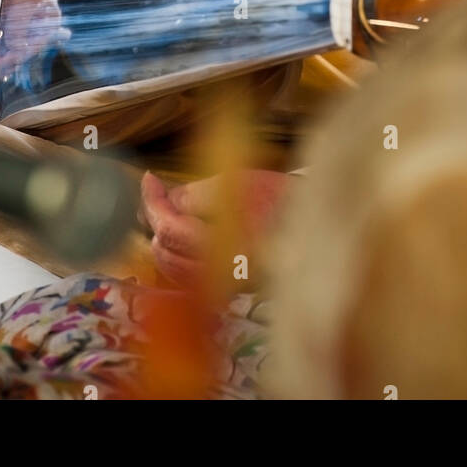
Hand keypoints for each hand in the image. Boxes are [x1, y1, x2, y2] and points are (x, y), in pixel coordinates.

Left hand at [139, 168, 292, 285]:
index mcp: (225, 246)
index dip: (153, 200)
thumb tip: (171, 200)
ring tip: (171, 211)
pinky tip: (185, 234)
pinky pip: (188, 276)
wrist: (317, 228)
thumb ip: (199, 195)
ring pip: (173, 267)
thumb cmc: (282, 200)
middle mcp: (221, 273)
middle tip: (161, 193)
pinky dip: (178, 254)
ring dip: (165, 238)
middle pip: (166, 250)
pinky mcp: (229, 288)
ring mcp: (224, 284)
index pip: (170, 227)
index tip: (149, 178)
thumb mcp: (241, 183)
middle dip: (157, 219)